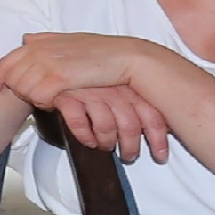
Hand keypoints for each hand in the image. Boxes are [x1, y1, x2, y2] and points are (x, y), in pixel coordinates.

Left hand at [0, 30, 186, 102]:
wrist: (129, 59)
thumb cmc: (104, 55)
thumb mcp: (72, 43)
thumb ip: (47, 41)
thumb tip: (26, 38)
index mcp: (44, 42)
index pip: (8, 59)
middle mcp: (42, 50)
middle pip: (11, 75)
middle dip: (12, 89)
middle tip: (19, 99)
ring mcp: (49, 62)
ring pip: (23, 88)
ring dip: (32, 98)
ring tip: (46, 102)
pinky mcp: (60, 77)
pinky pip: (39, 96)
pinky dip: (44, 103)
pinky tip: (55, 104)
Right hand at [42, 82, 179, 163]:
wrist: (53, 58)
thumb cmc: (88, 73)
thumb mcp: (117, 82)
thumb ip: (134, 101)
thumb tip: (153, 125)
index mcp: (129, 84)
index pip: (152, 114)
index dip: (158, 139)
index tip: (160, 154)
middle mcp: (112, 88)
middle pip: (130, 125)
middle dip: (131, 146)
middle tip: (129, 155)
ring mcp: (90, 92)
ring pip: (106, 126)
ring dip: (106, 142)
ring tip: (105, 146)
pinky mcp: (67, 96)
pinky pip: (79, 122)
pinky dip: (84, 135)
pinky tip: (87, 140)